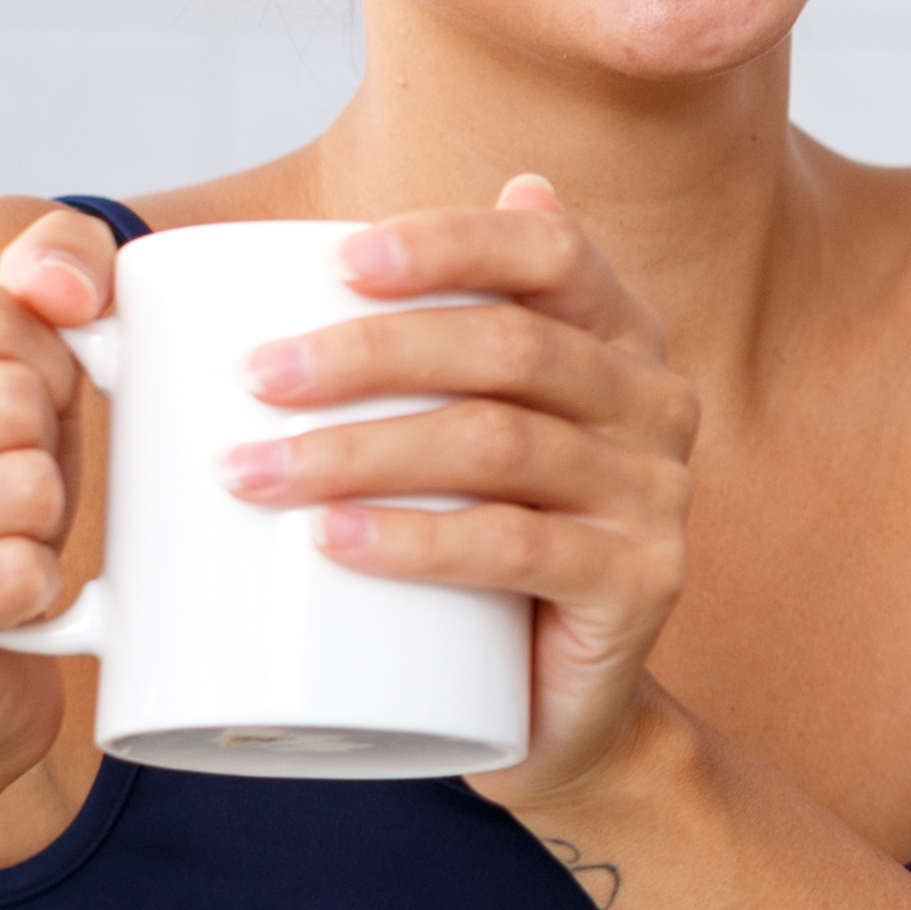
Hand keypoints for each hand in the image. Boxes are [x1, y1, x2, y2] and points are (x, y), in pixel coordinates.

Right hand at [0, 210, 117, 787]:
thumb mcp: (17, 363)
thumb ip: (58, 265)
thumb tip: (63, 285)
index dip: (47, 360)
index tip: (27, 407)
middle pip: (4, 397)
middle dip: (47, 443)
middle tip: (14, 487)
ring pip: (21, 485)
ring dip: (44, 520)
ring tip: (2, 540)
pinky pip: (15, 575)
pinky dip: (42, 589)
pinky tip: (5, 603)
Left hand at [217, 175, 701, 814]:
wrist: (553, 705)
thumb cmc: (489, 546)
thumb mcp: (473, 426)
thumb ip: (456, 327)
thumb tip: (438, 204)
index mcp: (619, 337)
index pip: (549, 253)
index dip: (450, 243)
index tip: (339, 263)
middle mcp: (656, 403)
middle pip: (509, 346)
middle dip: (368, 353)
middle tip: (254, 377)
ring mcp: (656, 495)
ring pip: (497, 444)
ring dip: (359, 450)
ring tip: (254, 472)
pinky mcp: (639, 584)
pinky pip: (515, 548)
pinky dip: (412, 540)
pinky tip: (331, 539)